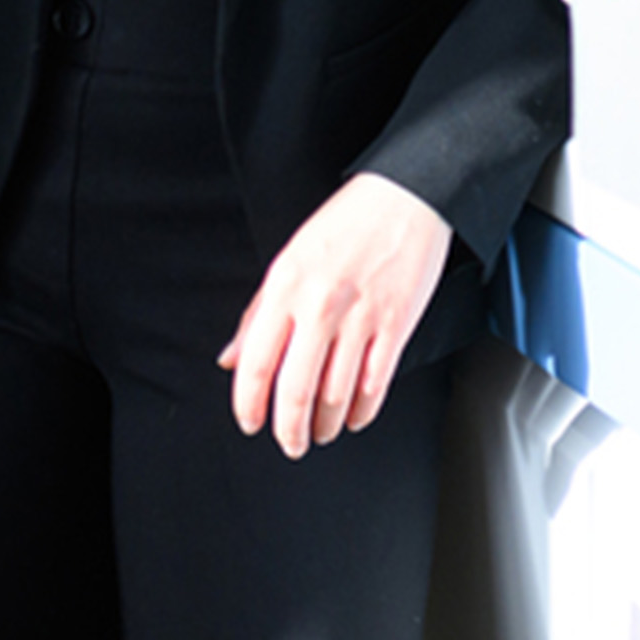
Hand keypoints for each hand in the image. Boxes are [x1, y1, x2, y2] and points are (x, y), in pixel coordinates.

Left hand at [219, 172, 451, 460]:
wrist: (408, 195)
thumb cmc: (347, 222)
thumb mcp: (289, 259)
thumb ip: (257, 313)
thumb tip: (230, 358)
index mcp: (286, 286)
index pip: (257, 363)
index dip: (249, 404)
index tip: (250, 422)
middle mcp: (320, 305)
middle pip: (296, 390)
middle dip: (289, 430)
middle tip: (289, 443)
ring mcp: (360, 317)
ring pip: (336, 395)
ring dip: (326, 425)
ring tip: (321, 433)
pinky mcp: (396, 325)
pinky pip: (375, 384)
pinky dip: (362, 411)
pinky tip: (354, 417)